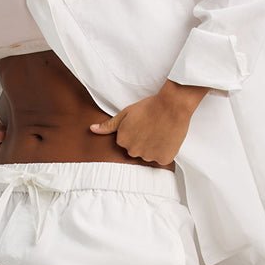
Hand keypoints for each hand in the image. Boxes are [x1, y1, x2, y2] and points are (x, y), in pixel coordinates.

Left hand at [88, 82, 203, 164]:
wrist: (172, 105)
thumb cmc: (149, 106)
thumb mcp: (125, 113)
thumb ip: (109, 125)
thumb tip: (92, 129)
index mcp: (122, 140)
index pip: (127, 143)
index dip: (136, 133)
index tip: (143, 125)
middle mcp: (133, 151)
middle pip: (137, 150)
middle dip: (144, 142)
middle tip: (152, 128)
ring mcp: (148, 156)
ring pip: (150, 155)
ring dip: (154, 147)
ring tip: (161, 131)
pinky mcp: (162, 159)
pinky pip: (162, 159)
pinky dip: (165, 151)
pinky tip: (167, 139)